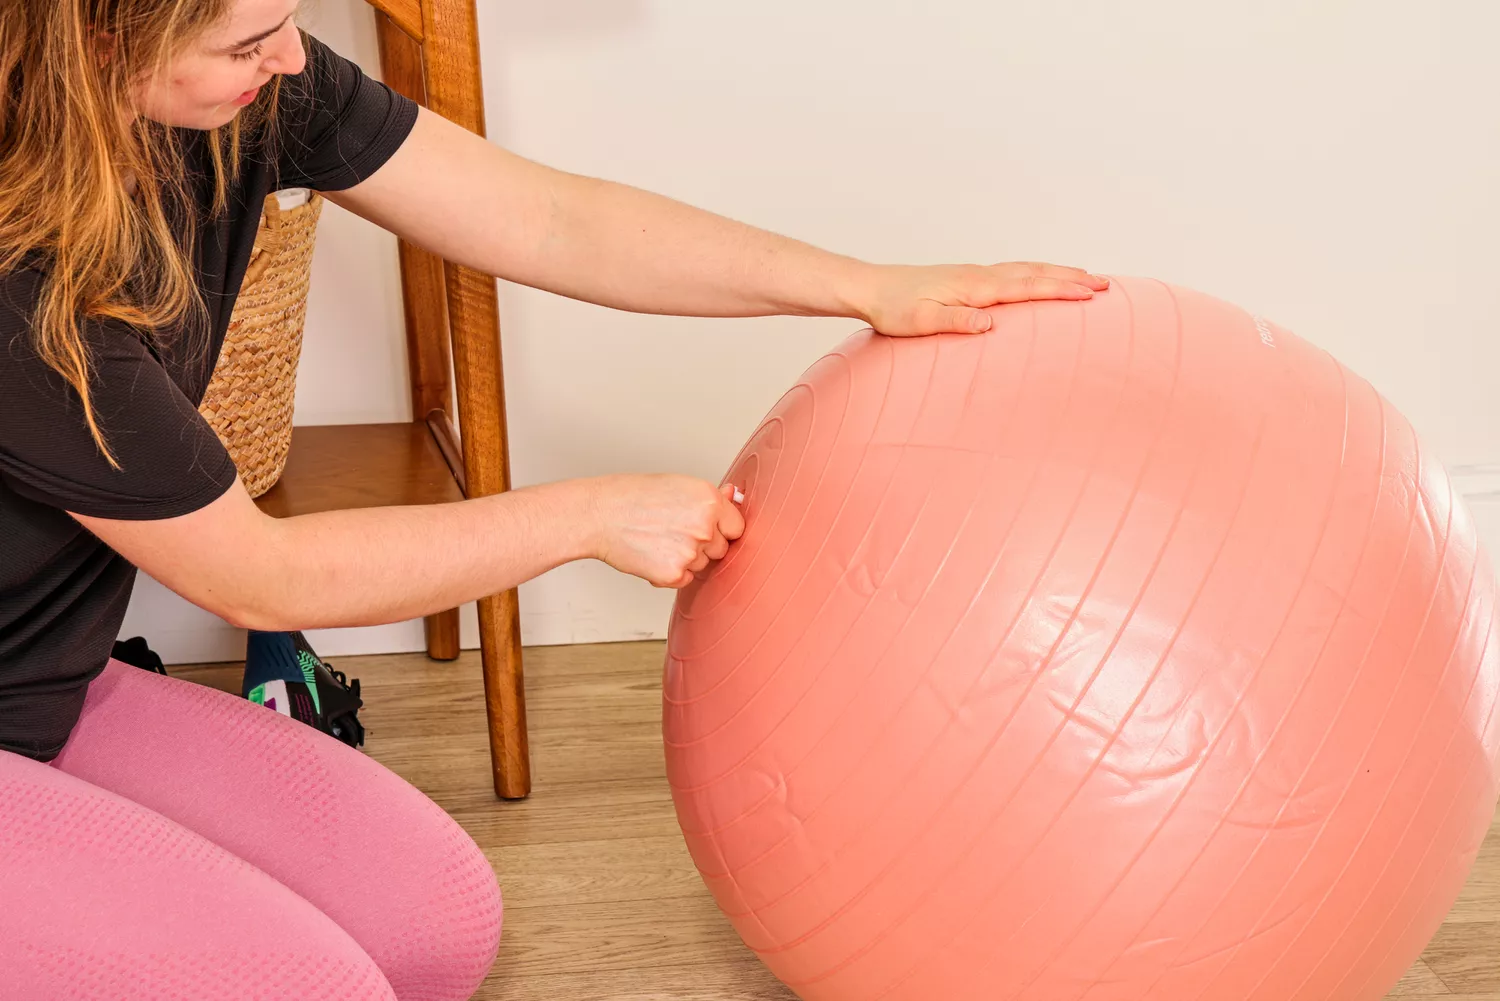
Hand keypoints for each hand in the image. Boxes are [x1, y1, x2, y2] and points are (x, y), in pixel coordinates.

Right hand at [586, 475, 745, 587]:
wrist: (598, 514)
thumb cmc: (632, 496)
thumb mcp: (677, 485)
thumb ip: (709, 498)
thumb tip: (733, 495)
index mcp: (709, 499)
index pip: (737, 526)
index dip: (721, 528)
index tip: (707, 528)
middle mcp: (705, 525)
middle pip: (721, 549)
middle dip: (703, 545)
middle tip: (672, 530)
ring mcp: (691, 551)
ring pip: (703, 565)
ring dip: (686, 559)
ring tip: (658, 539)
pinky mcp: (675, 574)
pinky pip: (685, 579)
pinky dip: (671, 573)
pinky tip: (652, 553)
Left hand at [856, 262, 1109, 336]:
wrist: (870, 287)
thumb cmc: (892, 308)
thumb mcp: (920, 321)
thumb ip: (955, 321)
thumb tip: (989, 325)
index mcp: (974, 287)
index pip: (1027, 286)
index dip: (1061, 289)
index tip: (1091, 292)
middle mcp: (979, 276)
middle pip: (1034, 273)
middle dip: (1071, 277)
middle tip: (1105, 284)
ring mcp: (974, 275)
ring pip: (1025, 270)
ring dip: (1056, 273)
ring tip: (1084, 278)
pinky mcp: (967, 279)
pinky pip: (1011, 274)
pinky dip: (1035, 274)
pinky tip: (1039, 280)